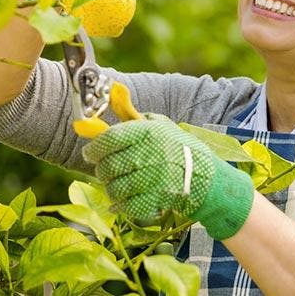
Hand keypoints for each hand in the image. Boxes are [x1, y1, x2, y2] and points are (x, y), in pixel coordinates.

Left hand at [82, 117, 253, 239]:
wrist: (204, 174)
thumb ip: (130, 112)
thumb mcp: (157, 124)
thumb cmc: (174, 146)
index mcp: (149, 133)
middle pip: (109, 165)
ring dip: (111, 187)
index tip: (90, 152)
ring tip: (116, 183)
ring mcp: (155, 179)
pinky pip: (127, 205)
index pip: (110, 139)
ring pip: (115, 187)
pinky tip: (122, 199)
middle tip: (105, 168)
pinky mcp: (158, 199)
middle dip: (102, 169)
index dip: (95, 148)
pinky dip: (120, 204)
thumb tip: (112, 89)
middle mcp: (151, 154)